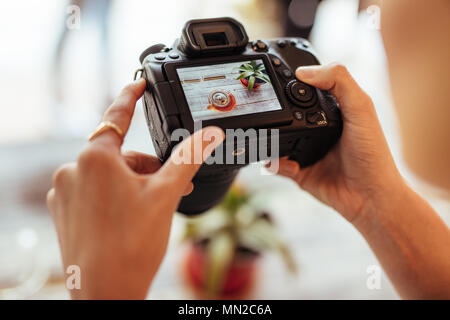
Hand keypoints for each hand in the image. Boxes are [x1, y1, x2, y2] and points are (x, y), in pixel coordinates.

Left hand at [46, 79, 224, 298]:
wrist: (105, 292)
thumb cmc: (131, 245)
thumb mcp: (166, 194)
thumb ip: (188, 158)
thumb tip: (212, 134)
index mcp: (96, 158)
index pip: (117, 114)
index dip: (131, 96)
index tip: (139, 82)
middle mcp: (73, 169)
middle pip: (122, 156)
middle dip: (148, 169)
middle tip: (169, 192)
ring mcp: (65, 192)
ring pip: (110, 175)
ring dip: (135, 185)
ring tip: (152, 211)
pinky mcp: (64, 211)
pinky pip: (95, 191)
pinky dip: (115, 197)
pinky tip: (129, 219)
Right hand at [267, 63, 404, 223]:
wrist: (370, 196)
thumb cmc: (373, 154)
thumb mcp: (361, 108)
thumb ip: (338, 81)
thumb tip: (304, 71)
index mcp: (332, 112)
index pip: (307, 92)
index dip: (292, 85)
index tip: (275, 79)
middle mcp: (317, 130)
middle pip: (286, 116)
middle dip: (273, 114)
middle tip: (264, 110)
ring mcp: (306, 152)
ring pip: (276, 141)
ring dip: (268, 140)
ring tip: (266, 139)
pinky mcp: (299, 173)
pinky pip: (277, 166)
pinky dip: (273, 163)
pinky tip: (280, 162)